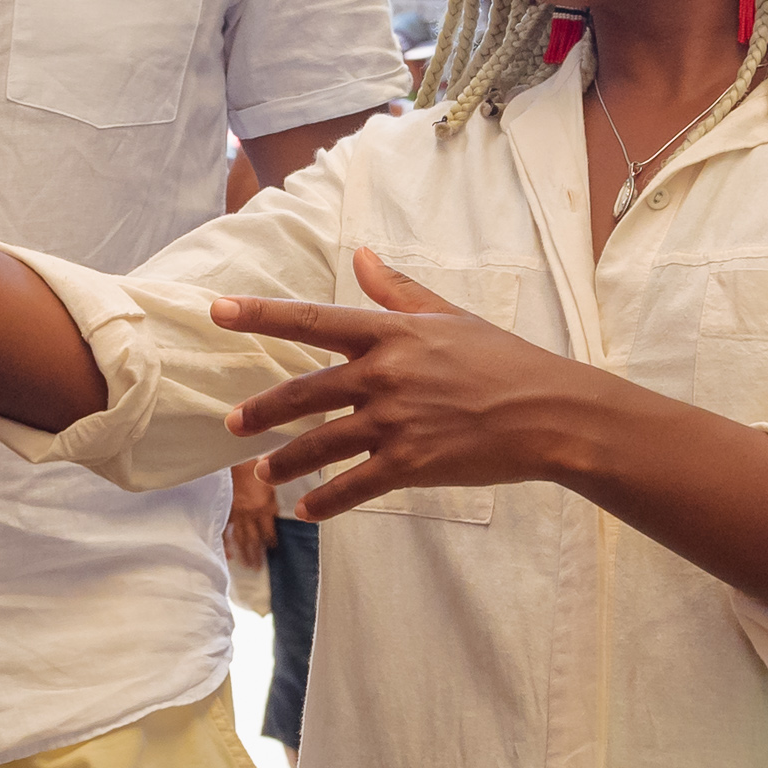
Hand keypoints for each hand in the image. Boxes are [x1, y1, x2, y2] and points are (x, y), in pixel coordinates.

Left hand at [211, 248, 592, 518]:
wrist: (549, 413)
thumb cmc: (503, 360)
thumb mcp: (450, 315)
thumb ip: (398, 290)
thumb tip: (362, 256)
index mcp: (391, 334)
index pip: (312, 319)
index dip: (261, 315)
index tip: (218, 311)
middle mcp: (384, 375)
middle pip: (304, 392)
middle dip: (262, 410)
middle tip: (232, 424)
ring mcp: (394, 422)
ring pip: (321, 444)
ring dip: (287, 462)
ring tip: (264, 473)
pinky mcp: (410, 464)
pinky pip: (353, 486)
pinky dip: (326, 502)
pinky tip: (307, 511)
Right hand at [223, 457, 279, 572]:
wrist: (228, 456)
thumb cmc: (248, 463)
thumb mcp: (266, 479)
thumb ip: (270, 496)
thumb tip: (273, 508)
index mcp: (264, 507)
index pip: (269, 531)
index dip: (271, 541)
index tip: (273, 549)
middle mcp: (250, 514)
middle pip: (254, 540)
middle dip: (257, 555)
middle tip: (257, 568)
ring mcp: (235, 515)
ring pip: (240, 539)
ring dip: (244, 554)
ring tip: (247, 566)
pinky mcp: (222, 512)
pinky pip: (223, 532)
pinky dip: (225, 545)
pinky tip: (228, 555)